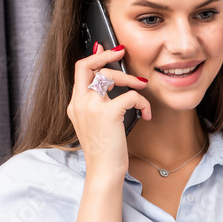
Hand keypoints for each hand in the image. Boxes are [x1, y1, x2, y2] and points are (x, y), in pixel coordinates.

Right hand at [67, 43, 151, 179]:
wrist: (103, 172)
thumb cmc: (104, 151)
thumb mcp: (96, 124)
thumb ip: (98, 104)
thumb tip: (107, 84)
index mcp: (75, 105)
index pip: (80, 70)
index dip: (94, 57)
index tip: (106, 49)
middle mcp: (79, 103)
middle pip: (86, 65)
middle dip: (106, 55)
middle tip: (122, 53)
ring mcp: (91, 107)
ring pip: (109, 76)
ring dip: (130, 79)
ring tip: (142, 86)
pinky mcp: (108, 114)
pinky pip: (131, 96)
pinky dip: (143, 102)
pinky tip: (147, 114)